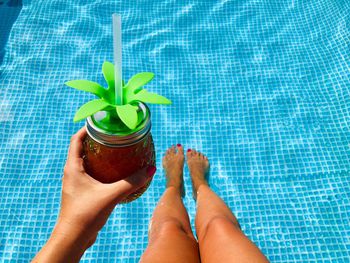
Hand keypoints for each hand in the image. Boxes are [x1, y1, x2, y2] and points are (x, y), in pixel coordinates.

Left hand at [58, 126, 155, 245]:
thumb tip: (150, 170)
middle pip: (82, 148)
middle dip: (97, 140)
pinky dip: (102, 168)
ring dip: (99, 154)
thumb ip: (131, 182)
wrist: (74, 237)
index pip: (76, 139)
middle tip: (114, 135)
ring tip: (117, 149)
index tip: (101, 121)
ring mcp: (76, 182)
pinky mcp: (81, 192)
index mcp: (73, 167)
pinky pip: (91, 173)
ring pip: (87, 161)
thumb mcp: (111, 195)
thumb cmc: (86, 214)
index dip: (87, 128)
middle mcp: (72, 172)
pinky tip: (115, 172)